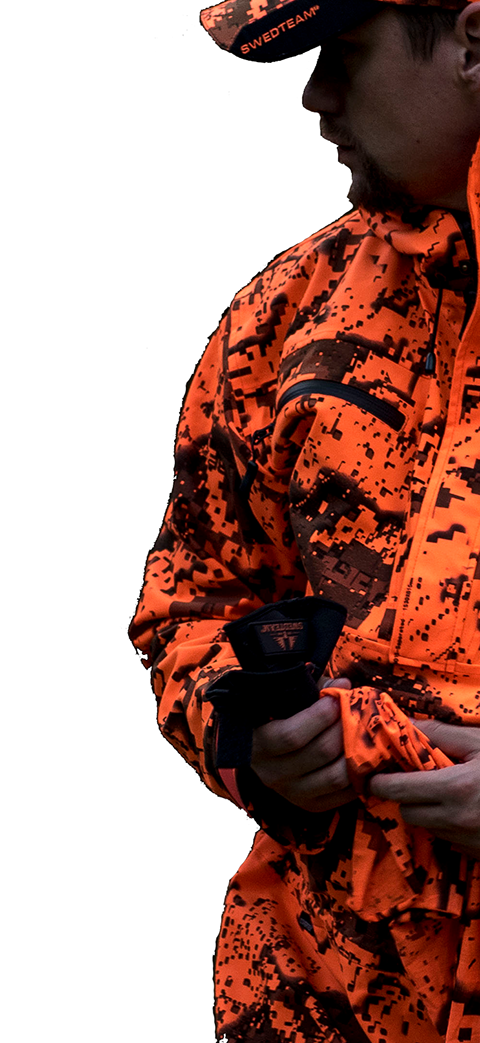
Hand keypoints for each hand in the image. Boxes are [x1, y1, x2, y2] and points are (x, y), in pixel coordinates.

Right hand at [250, 677, 356, 812]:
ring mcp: (291, 793)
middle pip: (320, 753)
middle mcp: (272, 773)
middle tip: (355, 714)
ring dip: (356, 753)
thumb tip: (343, 686)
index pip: (292, 735)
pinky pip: (343, 795)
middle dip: (343, 729)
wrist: (267, 750)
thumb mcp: (288, 698)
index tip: (336, 698)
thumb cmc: (279, 715)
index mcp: (259, 744)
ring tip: (362, 734)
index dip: (320, 716)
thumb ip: (315, 689)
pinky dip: (358, 777)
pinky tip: (362, 757)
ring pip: (335, 776)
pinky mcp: (310, 805)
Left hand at [369, 721, 479, 858]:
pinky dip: (448, 826)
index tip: (375, 772)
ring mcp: (467, 842)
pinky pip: (448, 841)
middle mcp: (457, 820)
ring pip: (426, 827)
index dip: (380, 780)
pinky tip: (466, 809)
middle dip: (405, 795)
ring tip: (446, 791)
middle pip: (406, 811)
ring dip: (427, 810)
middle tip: (415, 777)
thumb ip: (442, 735)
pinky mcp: (477, 855)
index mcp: (455, 788)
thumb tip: (407, 724)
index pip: (396, 790)